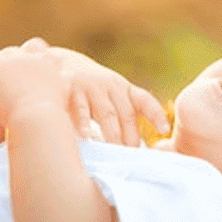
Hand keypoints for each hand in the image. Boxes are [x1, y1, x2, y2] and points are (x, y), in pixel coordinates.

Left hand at [0, 43, 67, 126]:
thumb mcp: (65, 91)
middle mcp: (23, 55)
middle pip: (10, 52)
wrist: (37, 117)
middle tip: (3, 83)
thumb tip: (70, 77)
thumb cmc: (53, 111)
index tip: (24, 73)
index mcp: (43, 59)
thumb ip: (66, 81)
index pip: (34, 47)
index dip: (27, 58)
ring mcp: (4, 61)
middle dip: (5, 65)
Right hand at [35, 39, 169, 145]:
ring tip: (116, 153)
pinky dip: (84, 123)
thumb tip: (133, 148)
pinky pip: (80, 109)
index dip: (156, 114)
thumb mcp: (109, 93)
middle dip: (130, 137)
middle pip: (126, 114)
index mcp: (122, 88)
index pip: (144, 100)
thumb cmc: (89, 88)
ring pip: (107, 114)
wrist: (56, 63)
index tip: (165, 130)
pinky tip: (87, 136)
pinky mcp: (71, 88)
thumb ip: (122, 114)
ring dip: (113, 134)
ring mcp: (91, 86)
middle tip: (132, 158)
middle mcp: (110, 85)